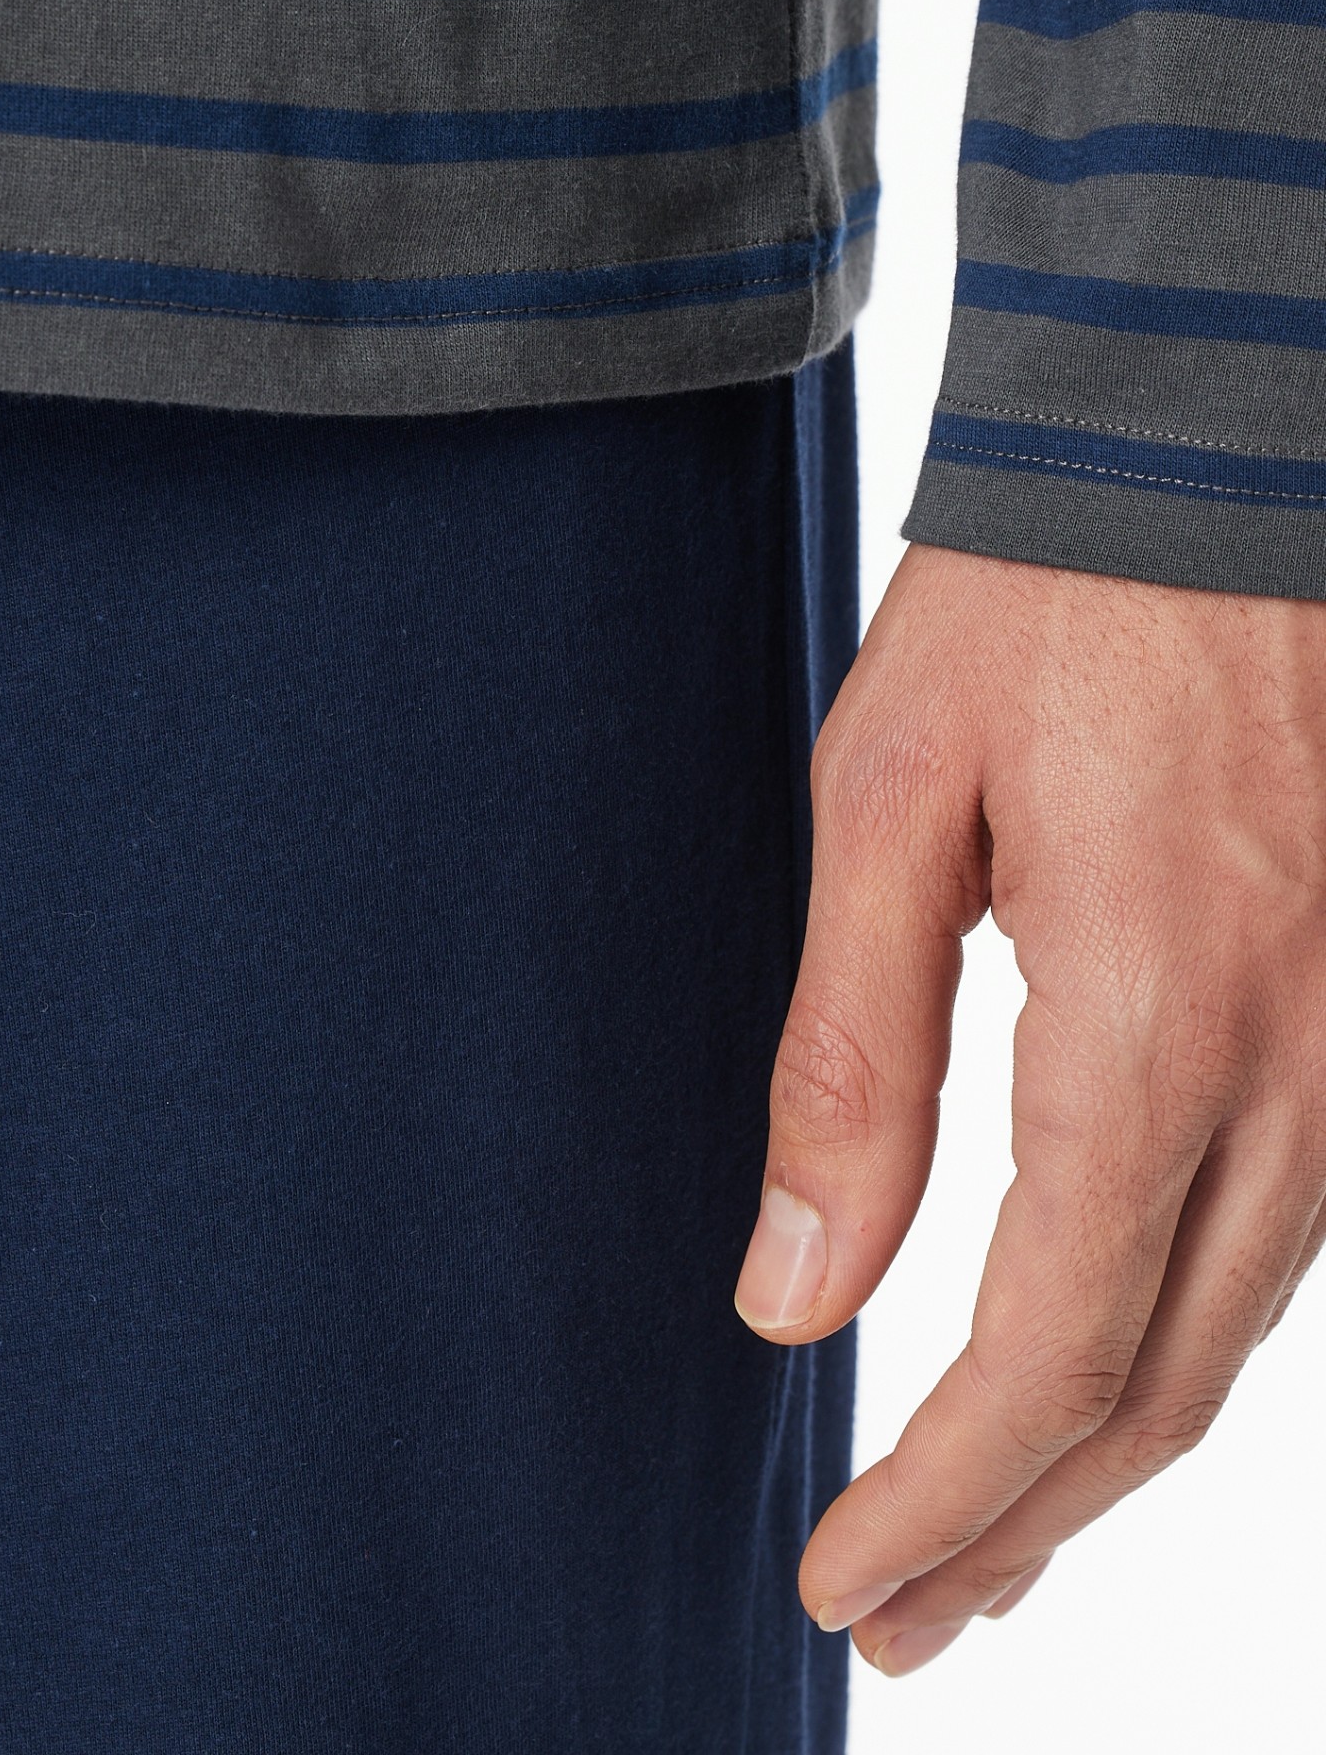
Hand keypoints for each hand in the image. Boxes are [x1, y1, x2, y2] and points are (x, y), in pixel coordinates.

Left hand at [734, 542, 1325, 1675]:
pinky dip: (1189, 1333)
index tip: (840, 1581)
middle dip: (1024, 1525)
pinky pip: (1291, 1226)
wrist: (1208, 451)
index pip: (1045, 1348)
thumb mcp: (889, 801)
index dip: (942, 1496)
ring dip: (1110, 1450)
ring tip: (994, 1539)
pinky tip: (1112, 1362)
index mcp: (1152, 1016)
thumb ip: (850, 1056)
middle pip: (1158, 1381)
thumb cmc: (1034, 605)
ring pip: (1243, 1325)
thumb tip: (793, 1288)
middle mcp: (1293, 1059)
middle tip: (907, 1618)